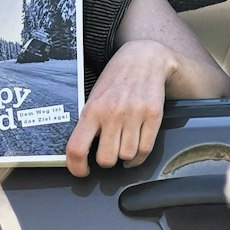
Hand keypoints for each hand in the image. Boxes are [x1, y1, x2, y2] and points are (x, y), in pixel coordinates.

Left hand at [66, 39, 175, 176]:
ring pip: (127, 156)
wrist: (144, 59)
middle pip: (106, 159)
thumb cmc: (116, 79)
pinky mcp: (153, 116)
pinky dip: (139, 157)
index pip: (77, 148)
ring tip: (122, 146)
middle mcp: (112, 114)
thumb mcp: (94, 97)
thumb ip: (88, 123)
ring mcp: (134, 115)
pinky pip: (145, 150)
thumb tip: (81, 152)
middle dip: (106, 161)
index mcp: (92, 110)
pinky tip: (135, 151)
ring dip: (124, 156)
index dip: (77, 167)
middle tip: (107, 153)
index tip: (81, 171)